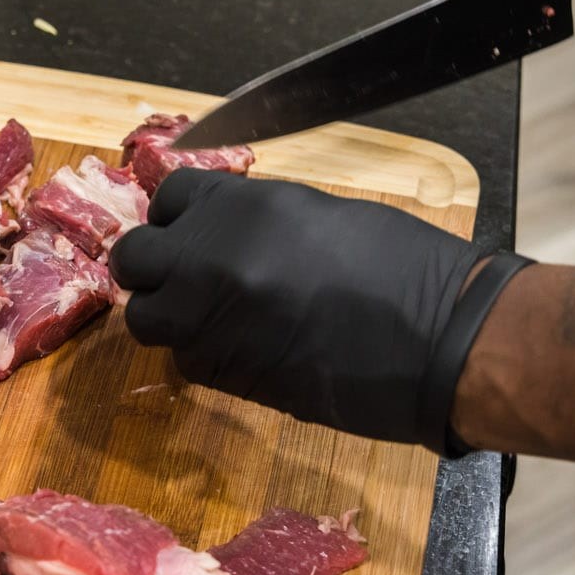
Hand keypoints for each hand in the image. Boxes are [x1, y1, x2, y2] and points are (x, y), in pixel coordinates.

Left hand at [109, 170, 529, 453]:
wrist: (439, 337)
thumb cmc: (402, 267)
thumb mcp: (319, 216)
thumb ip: (257, 222)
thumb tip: (228, 236)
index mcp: (239, 205)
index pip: (167, 201)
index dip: (178, 221)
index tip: (193, 235)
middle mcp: (207, 258)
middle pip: (135, 260)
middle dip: (153, 271)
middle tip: (186, 282)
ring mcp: (209, 318)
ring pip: (148, 318)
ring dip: (171, 319)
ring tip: (216, 322)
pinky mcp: (224, 373)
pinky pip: (186, 362)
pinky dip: (205, 358)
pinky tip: (248, 353)